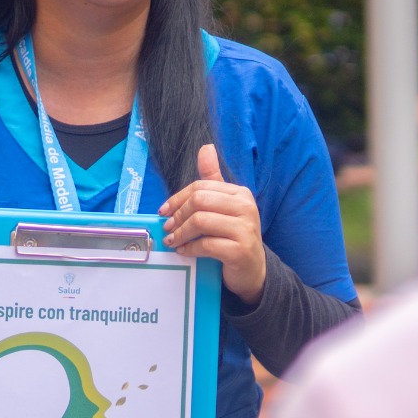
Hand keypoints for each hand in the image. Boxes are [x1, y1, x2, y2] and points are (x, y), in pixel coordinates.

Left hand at [158, 144, 266, 304]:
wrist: (252, 270)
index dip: (178, 198)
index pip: (201, 186)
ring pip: (200, 221)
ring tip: (172, 240)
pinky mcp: (240, 250)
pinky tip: (184, 251)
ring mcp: (245, 229)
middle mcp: (246, 207)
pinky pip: (206, 244)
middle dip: (178, 215)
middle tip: (167, 227)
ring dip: (180, 232)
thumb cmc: (232, 236)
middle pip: (199, 201)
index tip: (164, 211)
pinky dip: (190, 248)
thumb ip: (213, 179)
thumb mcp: (223, 207)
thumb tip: (206, 148)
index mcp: (240, 193)